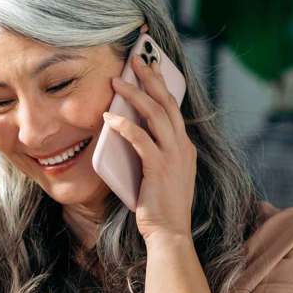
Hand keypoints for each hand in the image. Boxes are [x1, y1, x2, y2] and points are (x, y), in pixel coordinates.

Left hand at [104, 54, 195, 242]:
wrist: (169, 233)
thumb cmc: (159, 207)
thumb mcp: (160, 173)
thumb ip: (152, 152)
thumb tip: (129, 133)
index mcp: (184, 146)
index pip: (173, 107)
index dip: (161, 84)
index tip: (150, 65)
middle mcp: (182, 146)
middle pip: (167, 102)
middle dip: (150, 77)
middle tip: (135, 58)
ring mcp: (173, 156)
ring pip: (155, 114)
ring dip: (134, 95)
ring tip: (116, 82)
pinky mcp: (159, 168)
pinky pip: (140, 139)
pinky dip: (124, 126)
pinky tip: (109, 118)